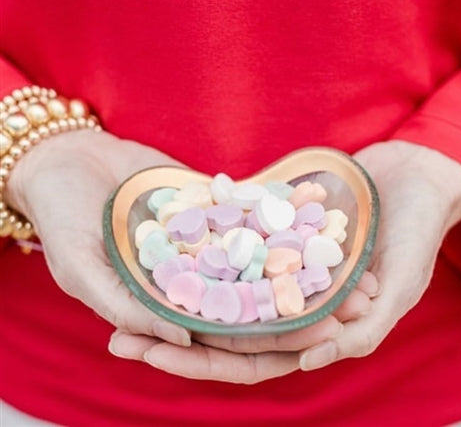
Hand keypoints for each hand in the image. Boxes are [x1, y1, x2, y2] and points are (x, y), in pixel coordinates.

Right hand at [6, 129, 378, 382]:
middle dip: (304, 306)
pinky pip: (250, 213)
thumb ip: (127, 305)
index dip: (269, 343)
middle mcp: (190, 278)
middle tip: (356, 304)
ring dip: (306, 264)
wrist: (66, 160)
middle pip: (254, 302)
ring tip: (355, 266)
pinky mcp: (208, 205)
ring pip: (261, 258)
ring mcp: (203, 240)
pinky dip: (283, 214)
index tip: (319, 341)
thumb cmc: (61, 219)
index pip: (223, 338)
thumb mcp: (82, 269)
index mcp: (163, 306)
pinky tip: (320, 213)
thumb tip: (183, 337)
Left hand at [111, 140, 460, 381]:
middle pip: (224, 330)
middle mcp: (291, 302)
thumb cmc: (419, 230)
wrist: (415, 173)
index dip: (203, 362)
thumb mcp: (402, 283)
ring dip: (178, 294)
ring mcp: (279, 267)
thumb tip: (309, 361)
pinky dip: (204, 249)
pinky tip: (166, 246)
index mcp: (317, 325)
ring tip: (128, 291)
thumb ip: (364, 328)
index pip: (252, 357)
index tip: (153, 353)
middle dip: (172, 336)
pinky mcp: (275, 232)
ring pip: (222, 289)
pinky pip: (232, 244)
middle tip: (118, 336)